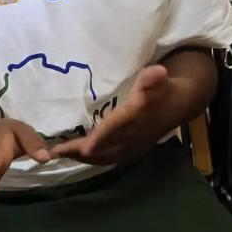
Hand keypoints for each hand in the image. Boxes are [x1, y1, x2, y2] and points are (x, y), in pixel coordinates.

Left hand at [49, 64, 175, 165]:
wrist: (180, 105)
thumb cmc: (163, 89)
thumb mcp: (159, 80)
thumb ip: (153, 77)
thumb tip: (158, 72)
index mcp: (132, 121)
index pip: (106, 135)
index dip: (86, 144)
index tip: (62, 148)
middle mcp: (130, 138)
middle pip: (99, 151)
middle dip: (75, 152)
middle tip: (52, 151)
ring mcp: (132, 147)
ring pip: (103, 158)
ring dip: (82, 158)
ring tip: (61, 154)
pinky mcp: (133, 151)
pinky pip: (109, 160)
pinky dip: (94, 159)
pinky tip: (82, 156)